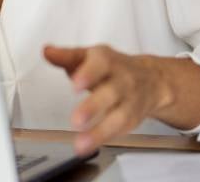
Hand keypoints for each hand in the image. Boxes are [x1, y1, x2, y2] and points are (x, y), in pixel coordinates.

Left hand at [43, 44, 169, 155]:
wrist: (151, 79)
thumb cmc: (113, 67)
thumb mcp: (89, 56)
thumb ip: (67, 56)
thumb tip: (48, 52)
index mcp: (107, 60)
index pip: (100, 64)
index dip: (88, 74)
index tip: (75, 84)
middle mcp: (122, 80)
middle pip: (111, 93)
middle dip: (94, 107)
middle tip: (76, 120)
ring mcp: (130, 100)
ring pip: (119, 117)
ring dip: (100, 132)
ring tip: (81, 144)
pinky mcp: (133, 119)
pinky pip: (120, 130)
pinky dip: (104, 139)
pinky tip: (89, 146)